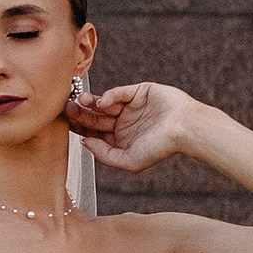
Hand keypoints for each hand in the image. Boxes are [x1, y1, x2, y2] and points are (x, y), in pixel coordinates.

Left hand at [65, 79, 200, 171]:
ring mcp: (130, 107)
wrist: (185, 128)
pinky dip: (110, 95)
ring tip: (81, 100)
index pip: (94, 133)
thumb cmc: (161, 147)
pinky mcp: (139, 92)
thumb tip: (85, 143)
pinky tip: (104, 101)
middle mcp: (123, 123)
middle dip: (81, 113)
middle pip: (95, 117)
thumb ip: (105, 155)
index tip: (67, 124)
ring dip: (91, 102)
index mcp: (120, 139)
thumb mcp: (129, 161)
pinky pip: (120, 92)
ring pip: (104, 103)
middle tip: (68, 108)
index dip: (80, 128)